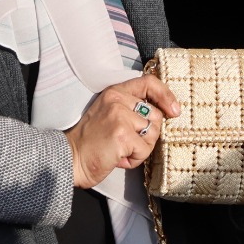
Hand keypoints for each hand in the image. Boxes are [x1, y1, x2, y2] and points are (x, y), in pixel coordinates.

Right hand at [64, 74, 181, 188]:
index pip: (148, 83)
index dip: (166, 96)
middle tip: (127, 143)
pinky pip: (144, 150)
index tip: (174, 110)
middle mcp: (117, 100)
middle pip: (156, 116)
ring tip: (120, 151)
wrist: (69, 159)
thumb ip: (131, 109)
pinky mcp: (122, 135)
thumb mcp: (109, 114)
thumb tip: (164, 114)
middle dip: (148, 135)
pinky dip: (134, 160)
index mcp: (114, 92)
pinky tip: (118, 159)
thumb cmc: (90, 142)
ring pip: (153, 134)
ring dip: (141, 149)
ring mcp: (120, 117)